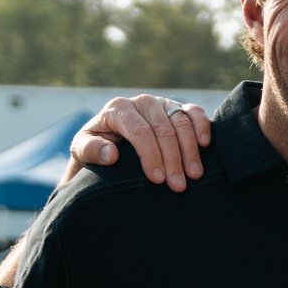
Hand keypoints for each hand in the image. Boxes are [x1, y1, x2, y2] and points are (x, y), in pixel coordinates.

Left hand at [72, 96, 211, 191]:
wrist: (108, 141)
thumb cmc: (95, 148)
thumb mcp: (82, 150)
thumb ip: (91, 150)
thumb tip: (112, 155)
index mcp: (118, 108)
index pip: (139, 131)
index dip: (150, 155)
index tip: (157, 179)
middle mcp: (141, 102)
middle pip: (163, 128)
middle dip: (172, 158)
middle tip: (178, 185)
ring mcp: (161, 103)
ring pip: (181, 121)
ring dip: (190, 149)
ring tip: (194, 174)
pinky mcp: (176, 108)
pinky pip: (193, 111)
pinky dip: (202, 125)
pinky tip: (205, 144)